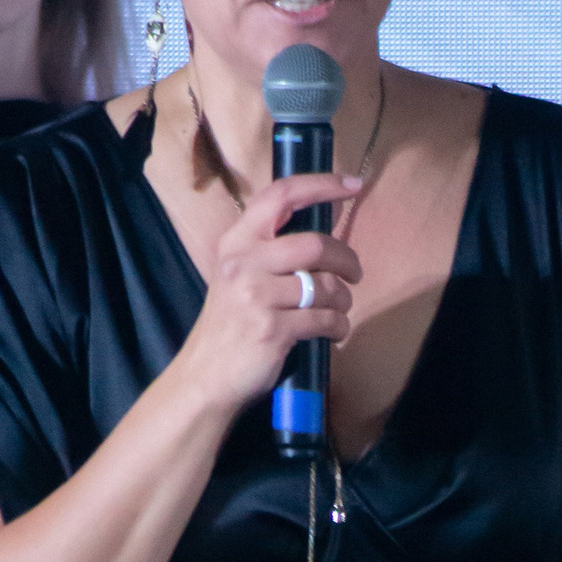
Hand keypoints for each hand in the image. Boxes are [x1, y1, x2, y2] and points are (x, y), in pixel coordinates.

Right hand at [180, 171, 363, 420]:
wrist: (206, 376)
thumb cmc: (231, 324)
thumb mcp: (239, 275)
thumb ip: (272, 250)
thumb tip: (327, 230)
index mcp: (236, 242)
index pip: (281, 196)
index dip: (321, 185)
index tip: (353, 185)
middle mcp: (243, 263)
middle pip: (315, 244)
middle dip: (346, 259)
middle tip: (354, 274)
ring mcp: (256, 297)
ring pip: (325, 285)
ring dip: (343, 299)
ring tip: (338, 309)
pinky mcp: (272, 330)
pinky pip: (325, 320)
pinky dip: (339, 327)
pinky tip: (334, 332)